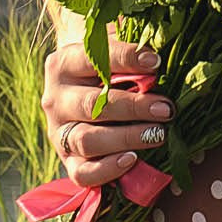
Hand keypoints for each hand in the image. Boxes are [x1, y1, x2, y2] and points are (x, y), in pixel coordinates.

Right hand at [40, 38, 173, 190]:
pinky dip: (107, 169)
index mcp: (64, 64)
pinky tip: (132, 159)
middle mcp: (56, 99)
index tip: (156, 63)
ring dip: (126, 138)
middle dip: (133, 107)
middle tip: (165, 108)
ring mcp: (58, 132)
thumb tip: (156, 63)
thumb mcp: (112, 50)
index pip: (94, 60)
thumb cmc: (106, 66)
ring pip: (87, 140)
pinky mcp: (67, 160)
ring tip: (158, 134)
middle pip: (91, 105)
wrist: (83, 91)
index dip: (126, 59)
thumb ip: (129, 52)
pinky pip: (82, 172)